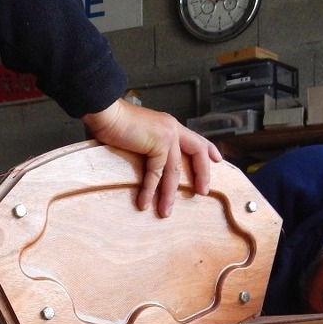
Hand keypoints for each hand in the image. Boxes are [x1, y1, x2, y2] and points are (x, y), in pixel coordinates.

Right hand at [82, 99, 221, 217]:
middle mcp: (172, 128)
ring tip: (165, 212)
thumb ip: (146, 144)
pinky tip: (144, 202)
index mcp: (169, 125)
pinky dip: (149, 190)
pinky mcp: (158, 144)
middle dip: (202, 173)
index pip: (195, 137)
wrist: (106, 112)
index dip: (208, 149)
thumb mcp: (137, 133)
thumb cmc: (114, 121)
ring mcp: (167, 135)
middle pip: (196, 152)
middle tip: (202, 192)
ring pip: (174, 171)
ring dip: (168, 194)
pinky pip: (156, 173)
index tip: (217, 159)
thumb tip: (142, 158)